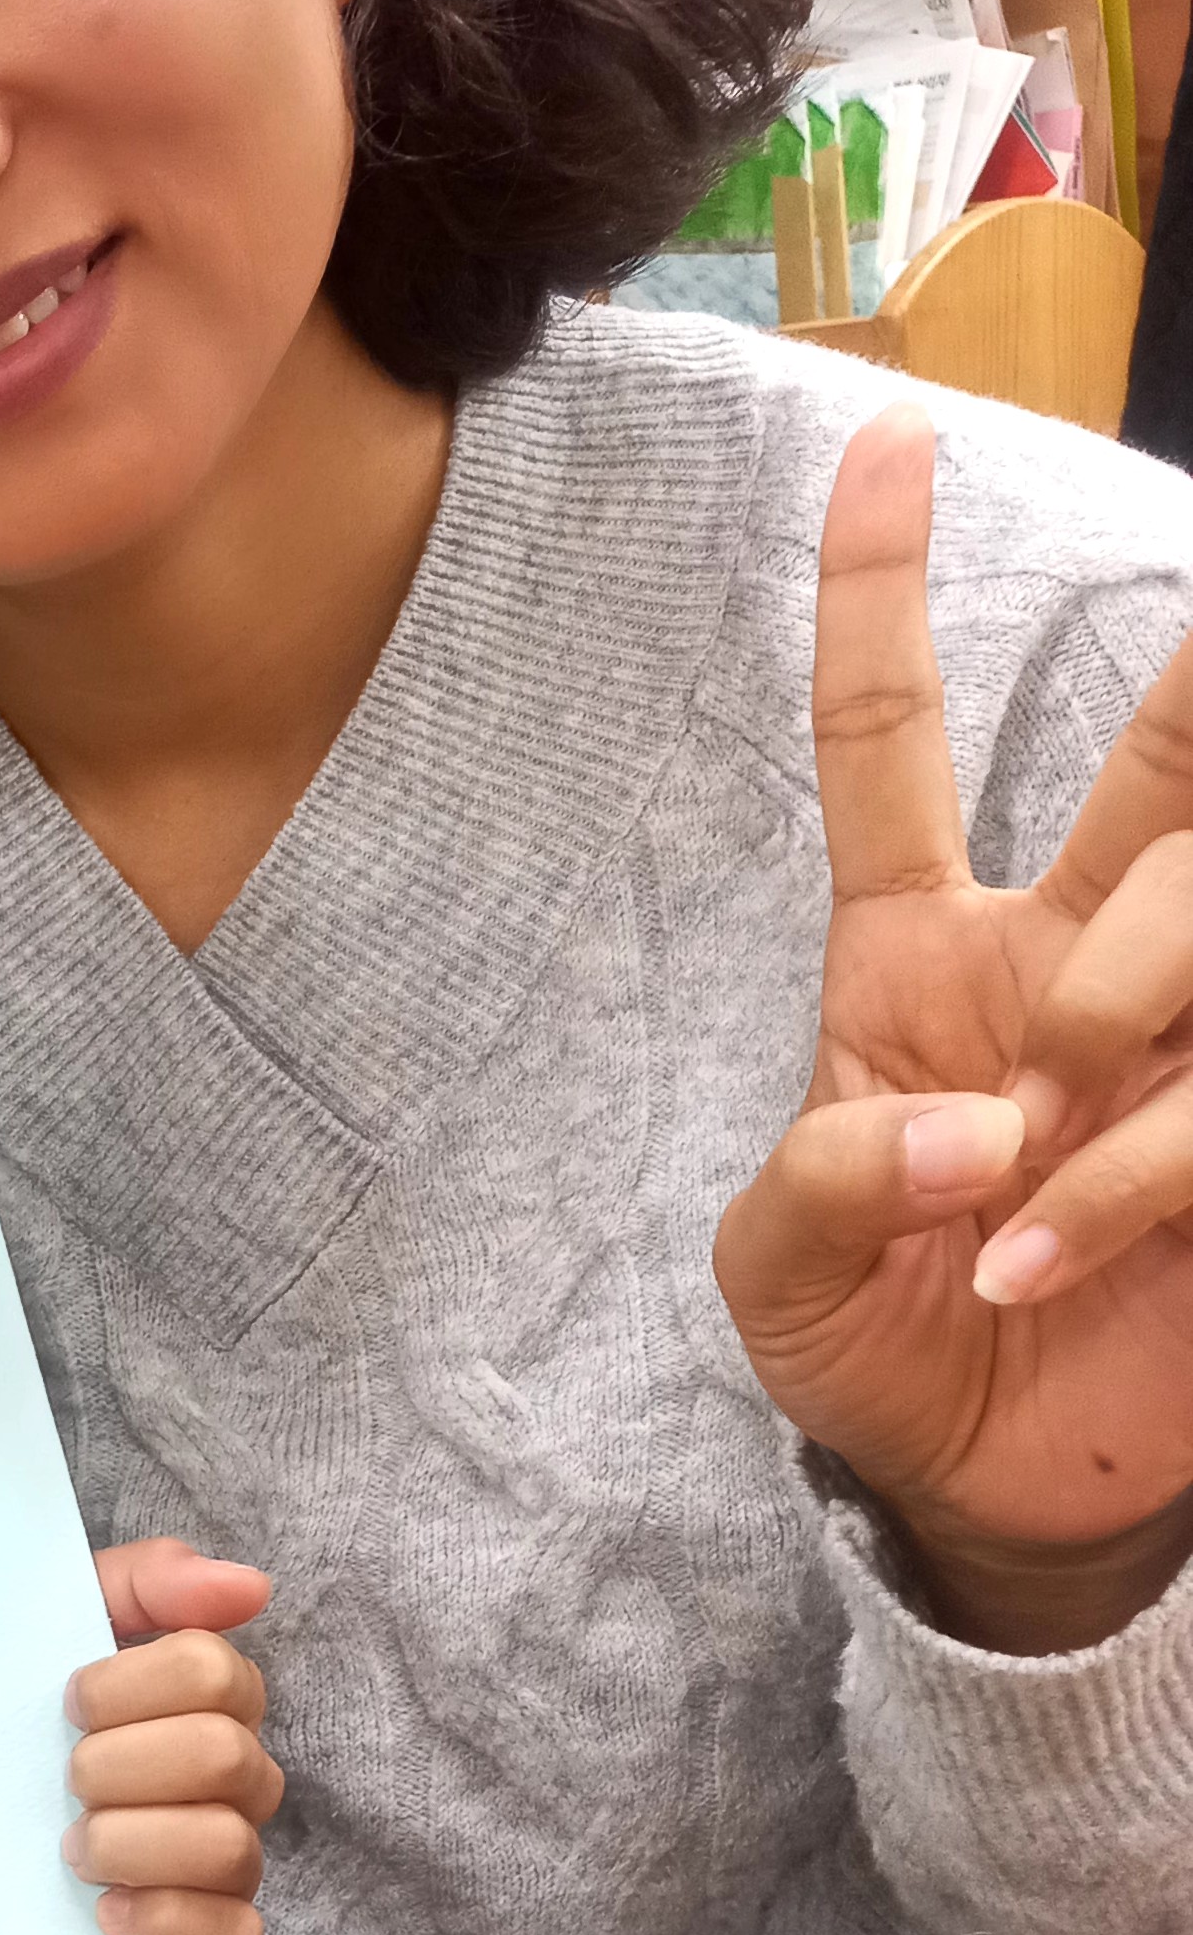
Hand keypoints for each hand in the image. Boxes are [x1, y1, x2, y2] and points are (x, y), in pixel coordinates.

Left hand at [67, 1540, 281, 1934]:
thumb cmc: (33, 1704)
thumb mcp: (71, 1618)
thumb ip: (151, 1581)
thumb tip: (249, 1586)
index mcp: (214, 1695)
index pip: (211, 1670)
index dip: (124, 1686)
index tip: (69, 1703)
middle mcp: (240, 1774)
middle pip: (220, 1756)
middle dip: (116, 1766)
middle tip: (67, 1780)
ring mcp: (233, 1857)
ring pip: (228, 1848)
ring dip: (129, 1845)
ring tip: (75, 1847)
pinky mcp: (216, 1934)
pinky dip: (168, 1921)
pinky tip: (108, 1910)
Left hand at [715, 410, 1192, 1652]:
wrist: (988, 1490)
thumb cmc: (882, 1344)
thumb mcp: (782, 1272)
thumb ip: (825, 1186)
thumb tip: (964, 1126)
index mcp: (925, 951)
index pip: (892, 741)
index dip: (879, 597)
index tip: (876, 444)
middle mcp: (1076, 959)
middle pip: (1166, 773)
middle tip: (1082, 981)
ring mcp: (1180, 1039)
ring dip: (1120, 1020)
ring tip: (1029, 1180)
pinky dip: (1131, 1183)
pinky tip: (1053, 1259)